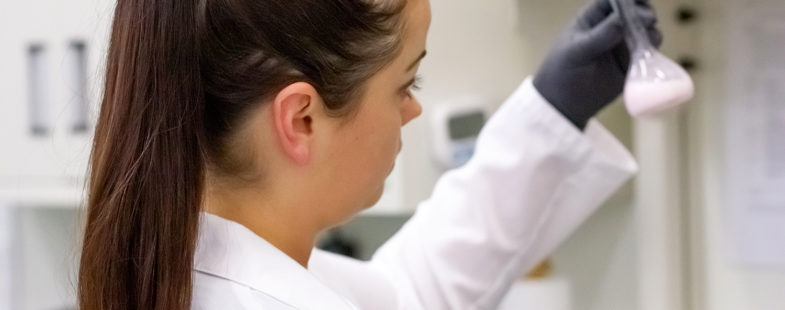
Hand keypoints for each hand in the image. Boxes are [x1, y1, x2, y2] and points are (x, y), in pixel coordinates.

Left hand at [533, 0, 661, 129]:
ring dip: (651, 32)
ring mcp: (623, 44)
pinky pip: (648, 53)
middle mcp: (612, 27)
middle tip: (647, 21)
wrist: (564, 104)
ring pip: (646, 30)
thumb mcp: (576, 52)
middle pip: (636, 11)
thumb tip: (622, 22)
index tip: (639, 3)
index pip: (616, 0)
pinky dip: (652, 52)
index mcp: (594, 17)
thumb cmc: (562, 72)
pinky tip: (648, 55)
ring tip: (648, 40)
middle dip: (644, 13)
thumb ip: (599, 36)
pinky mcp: (632, 63)